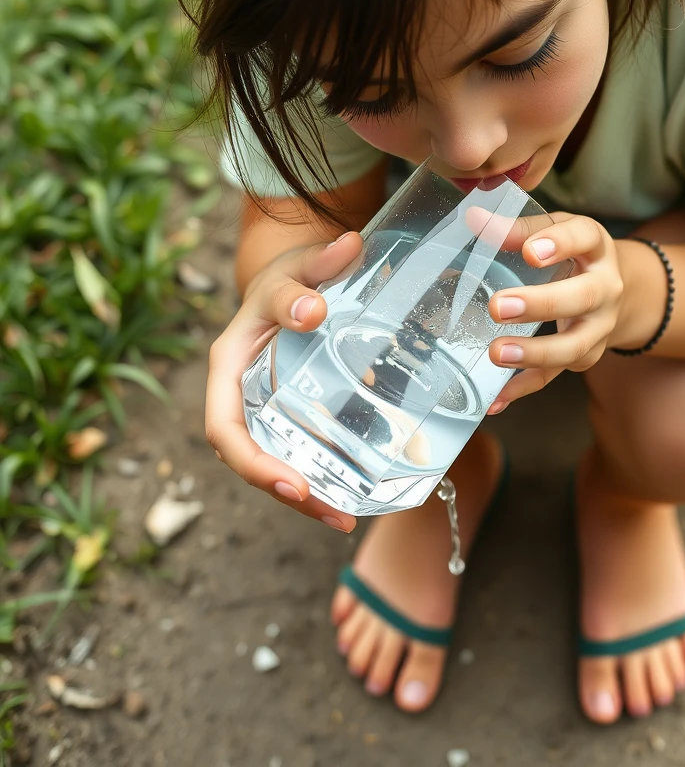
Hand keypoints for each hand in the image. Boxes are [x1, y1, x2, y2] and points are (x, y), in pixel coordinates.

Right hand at [205, 232, 364, 531]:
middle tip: (336, 515)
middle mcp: (242, 394)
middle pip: (251, 457)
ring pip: (276, 459)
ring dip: (308, 497)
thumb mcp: (297, 269)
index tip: (293, 483)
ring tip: (347, 518)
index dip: (252, 462)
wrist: (302, 275)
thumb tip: (314, 307)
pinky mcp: (295, 410)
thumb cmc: (293, 273)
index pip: (224, 428)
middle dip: (287, 493)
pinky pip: (301, 448)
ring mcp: (267, 406)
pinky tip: (357, 493)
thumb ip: (310, 275)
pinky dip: (324, 473)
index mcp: (229, 366)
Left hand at [484, 213, 624, 410]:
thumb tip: (474, 219)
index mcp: (595, 247)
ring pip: (574, 346)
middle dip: (540, 304)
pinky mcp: (584, 356)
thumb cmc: (574, 253)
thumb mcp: (554, 229)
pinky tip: (495, 400)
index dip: (558, 244)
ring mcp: (598, 327)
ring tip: (497, 352)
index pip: (582, 238)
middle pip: (581, 298)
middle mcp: (605, 289)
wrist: (617, 288)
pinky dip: (524, 388)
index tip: (530, 253)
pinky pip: (554, 376)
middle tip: (498, 306)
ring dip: (535, 353)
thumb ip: (518, 227)